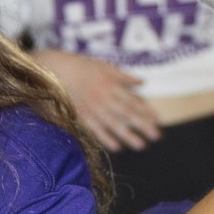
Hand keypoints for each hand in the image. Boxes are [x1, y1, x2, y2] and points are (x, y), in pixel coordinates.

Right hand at [37, 49, 161, 150]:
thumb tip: (142, 82)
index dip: (146, 110)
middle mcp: (104, 98)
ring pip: (113, 124)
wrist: (55, 69)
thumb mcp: (105, 66)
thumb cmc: (82, 66)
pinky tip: (117, 147)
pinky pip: (95, 129)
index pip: (132, 100)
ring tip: (141, 146)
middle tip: (156, 136)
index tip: (158, 120)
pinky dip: (106, 138)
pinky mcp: (80, 115)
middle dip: (142, 125)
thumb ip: (124, 76)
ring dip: (128, 135)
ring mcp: (92, 108)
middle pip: (126, 113)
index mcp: (111, 85)